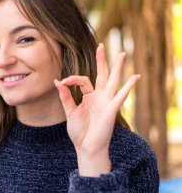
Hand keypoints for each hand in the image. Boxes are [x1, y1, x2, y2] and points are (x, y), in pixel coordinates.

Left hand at [54, 43, 139, 176]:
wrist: (86, 147)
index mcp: (89, 96)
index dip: (71, 79)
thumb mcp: (69, 111)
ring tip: (122, 54)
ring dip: (117, 67)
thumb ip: (65, 96)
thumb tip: (57, 81)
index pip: (83, 79)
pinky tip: (135, 77)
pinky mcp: (112, 109)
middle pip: (102, 74)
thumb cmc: (79, 132)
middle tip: (101, 45)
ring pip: (112, 81)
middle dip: (102, 60)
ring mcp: (107, 102)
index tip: (61, 82)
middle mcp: (99, 97)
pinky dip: (128, 86)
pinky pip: (121, 96)